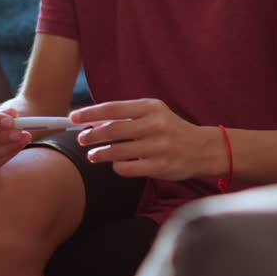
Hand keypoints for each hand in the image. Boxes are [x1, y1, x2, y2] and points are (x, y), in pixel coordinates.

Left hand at [70, 99, 218, 180]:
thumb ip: (128, 116)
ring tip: (93, 155)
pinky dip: (117, 166)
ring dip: (100, 154)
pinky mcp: (159, 166)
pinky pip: (127, 168)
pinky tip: (117, 164)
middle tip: (82, 139)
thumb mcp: (154, 114)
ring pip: (117, 151)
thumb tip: (93, 120)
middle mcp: (155, 125)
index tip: (73, 118)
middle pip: (112, 130)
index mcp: (151, 107)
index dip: (90, 113)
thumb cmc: (171, 129)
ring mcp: (158, 147)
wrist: (202, 148)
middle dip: (92, 135)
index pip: (113, 108)